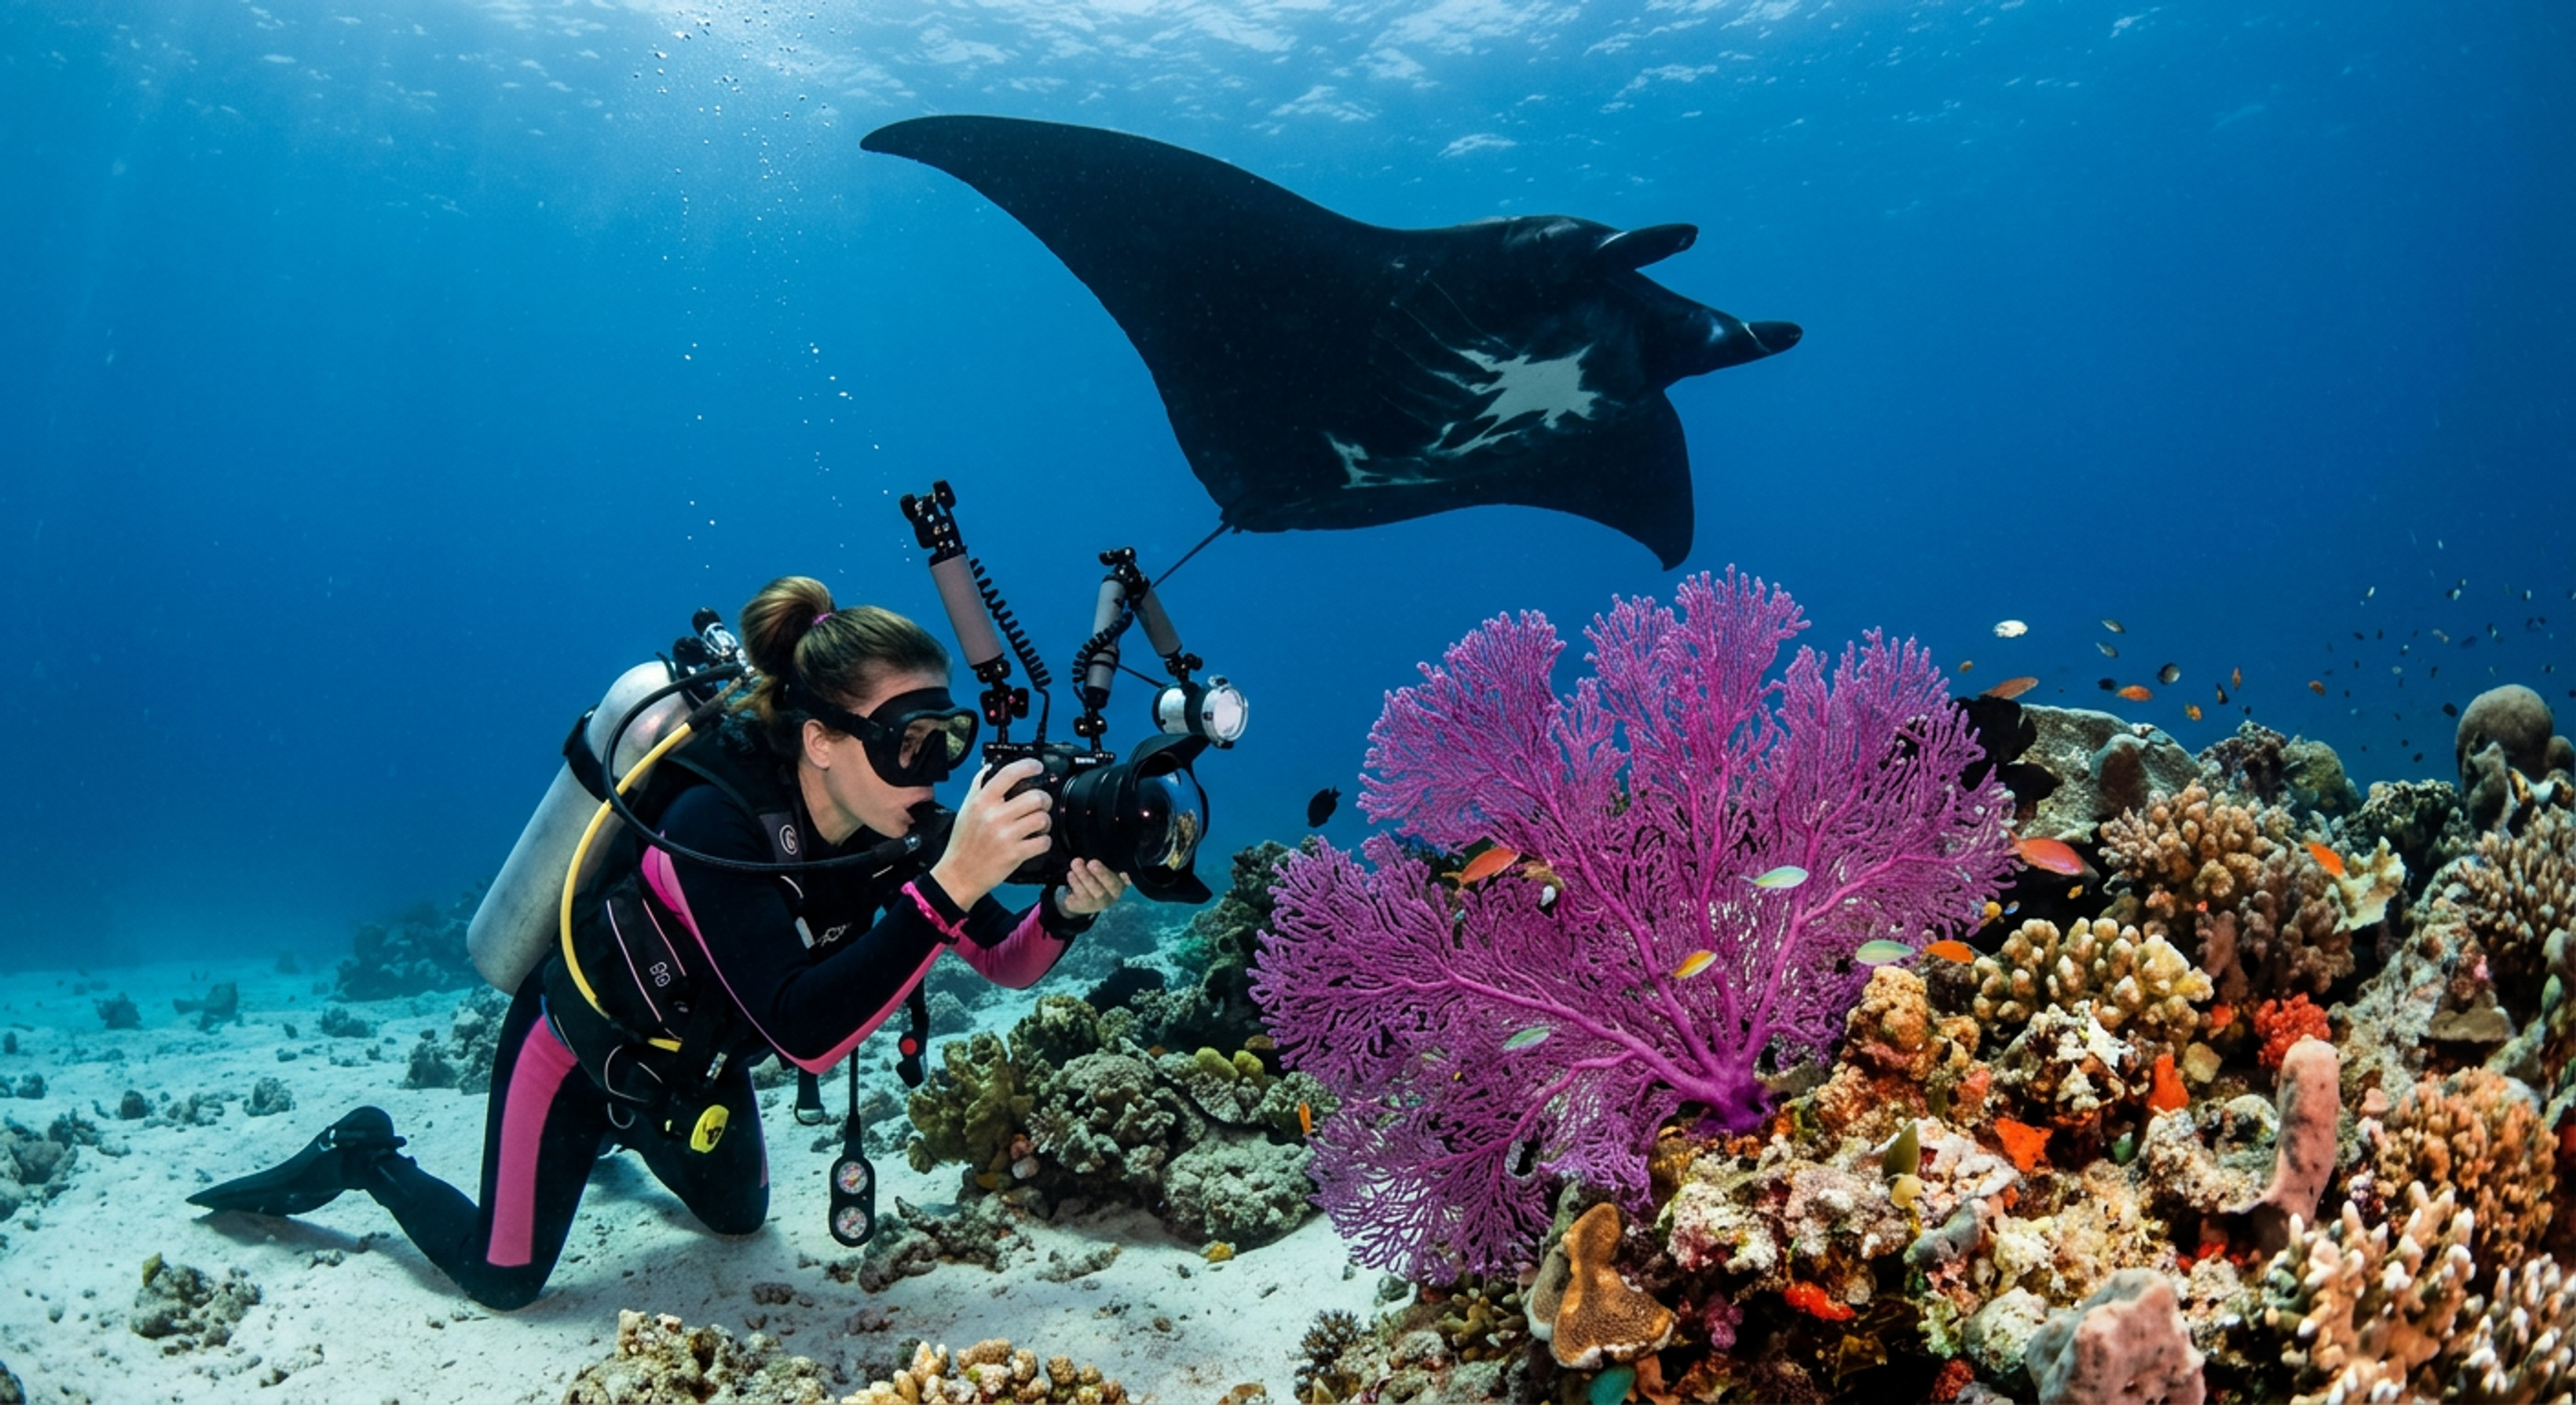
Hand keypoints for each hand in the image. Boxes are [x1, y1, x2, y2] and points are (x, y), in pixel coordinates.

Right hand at [927, 759, 1051, 909]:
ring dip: (1045, 822)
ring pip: (1042, 818)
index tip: (1037, 767)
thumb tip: (992, 768)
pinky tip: (1035, 842)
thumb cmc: (963, 842)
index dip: (1028, 766)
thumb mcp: (966, 809)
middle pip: (1035, 797)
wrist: (959, 874)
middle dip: (1044, 800)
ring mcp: (1005, 836)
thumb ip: (979, 787)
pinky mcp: (1015, 854)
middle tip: (1041, 804)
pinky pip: (1043, 842)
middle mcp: (994, 816)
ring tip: (1038, 825)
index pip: (1009, 774)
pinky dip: (1043, 841)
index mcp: (981, 802)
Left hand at [1054, 859, 1127, 918]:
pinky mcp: (1084, 907)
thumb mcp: (1104, 870)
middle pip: (1110, 885)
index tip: (1121, 869)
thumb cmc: (1096, 878)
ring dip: (1084, 876)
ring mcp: (1099, 903)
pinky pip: (1081, 896)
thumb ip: (1106, 862)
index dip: (1126, 875)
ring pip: (1095, 891)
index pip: (1127, 879)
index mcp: (1121, 882)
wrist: (1081, 898)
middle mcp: (1112, 894)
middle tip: (1092, 862)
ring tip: (1075, 863)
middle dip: (1101, 873)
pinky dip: (1075, 884)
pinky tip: (1071, 875)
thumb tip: (1103, 848)